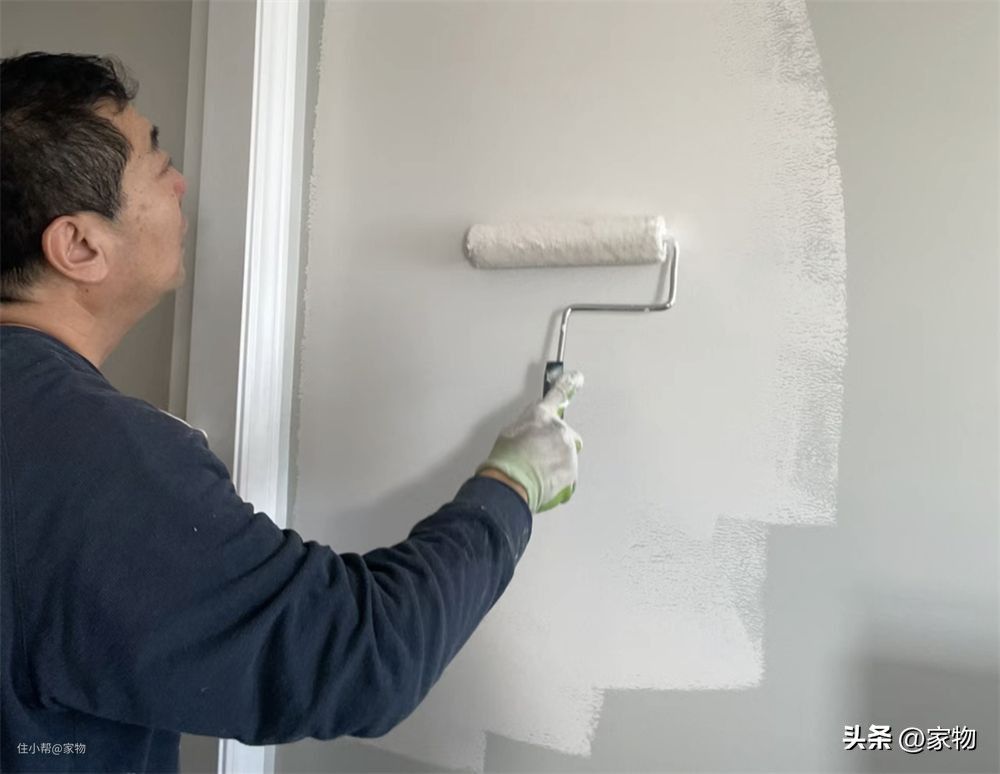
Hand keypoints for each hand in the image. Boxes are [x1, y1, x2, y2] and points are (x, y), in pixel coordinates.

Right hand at [475, 371, 583, 512]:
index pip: (558, 395)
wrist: (510, 483)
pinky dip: (559, 477)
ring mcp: (568, 450)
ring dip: (557, 460)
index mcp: (542, 416)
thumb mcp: (509, 431)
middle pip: (565, 433)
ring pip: (567, 454)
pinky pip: (568, 472)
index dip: (568, 384)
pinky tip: (544, 481)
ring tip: (538, 472)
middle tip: (540, 455)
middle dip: (556, 442)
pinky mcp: (572, 470)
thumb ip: (527, 421)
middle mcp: (559, 429)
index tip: (577, 378)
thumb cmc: (505, 459)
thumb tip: (533, 421)